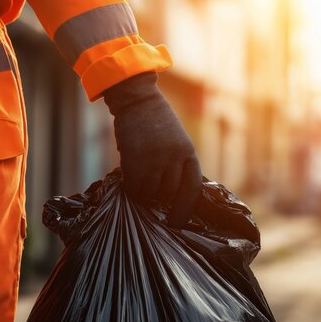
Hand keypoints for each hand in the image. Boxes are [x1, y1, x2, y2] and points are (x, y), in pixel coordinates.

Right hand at [103, 72, 201, 227]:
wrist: (137, 99)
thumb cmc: (156, 121)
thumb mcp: (175, 141)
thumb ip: (175, 164)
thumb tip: (167, 194)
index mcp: (188, 153)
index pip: (192, 188)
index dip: (185, 208)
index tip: (177, 222)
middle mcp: (175, 158)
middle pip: (168, 192)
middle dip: (159, 196)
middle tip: (149, 192)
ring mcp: (155, 160)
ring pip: (150, 192)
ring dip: (143, 192)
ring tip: (138, 181)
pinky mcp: (136, 160)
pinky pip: (134, 186)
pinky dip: (131, 188)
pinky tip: (128, 180)